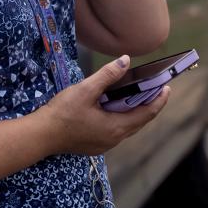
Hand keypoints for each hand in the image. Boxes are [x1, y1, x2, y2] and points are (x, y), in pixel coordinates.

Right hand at [39, 55, 170, 155]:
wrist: (41, 135)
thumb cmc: (63, 112)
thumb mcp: (85, 90)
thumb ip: (107, 75)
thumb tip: (126, 61)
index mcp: (117, 127)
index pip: (147, 113)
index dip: (159, 100)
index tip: (166, 87)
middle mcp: (115, 139)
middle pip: (139, 122)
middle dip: (148, 105)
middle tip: (153, 89)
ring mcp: (104, 145)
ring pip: (126, 127)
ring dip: (132, 112)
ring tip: (133, 96)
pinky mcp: (94, 146)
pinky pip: (114, 131)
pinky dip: (119, 119)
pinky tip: (110, 109)